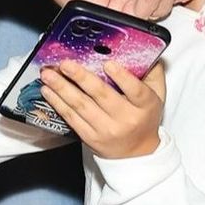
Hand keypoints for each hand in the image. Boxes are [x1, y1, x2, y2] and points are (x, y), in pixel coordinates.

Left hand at [40, 59, 164, 158]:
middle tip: (65, 64)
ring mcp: (106, 130)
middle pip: (101, 96)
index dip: (122, 77)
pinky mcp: (90, 138)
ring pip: (81, 106)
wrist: (138, 155)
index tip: (108, 63)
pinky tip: (48, 91)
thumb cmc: (144, 117)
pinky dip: (58, 103)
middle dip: (81, 78)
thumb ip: (152, 72)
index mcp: (144, 106)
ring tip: (48, 74)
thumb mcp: (156, 95)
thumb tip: (146, 49)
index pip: (136, 91)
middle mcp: (125, 119)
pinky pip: (71, 118)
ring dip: (62, 88)